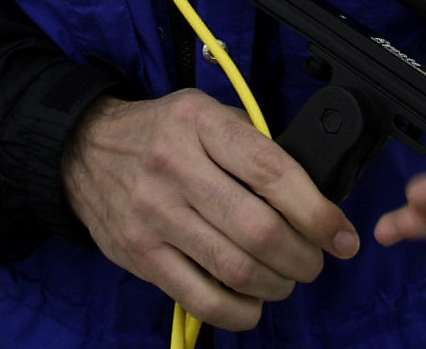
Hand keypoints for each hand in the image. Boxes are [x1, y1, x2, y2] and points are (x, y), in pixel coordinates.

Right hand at [62, 90, 358, 331]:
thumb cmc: (160, 133)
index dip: (317, 212)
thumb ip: (254, 145)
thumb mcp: (205, 113)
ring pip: (235, 269)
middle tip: (313, 260)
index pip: (272, 172)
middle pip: (259, 229)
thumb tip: (314, 195)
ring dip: (277, 285)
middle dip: (304, 256)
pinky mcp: (141, 255)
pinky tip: (252, 300)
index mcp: (199, 124)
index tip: (341, 235)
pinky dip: (240, 311)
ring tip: (285, 278)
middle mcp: (174, 167)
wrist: (83, 150)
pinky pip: (202, 299)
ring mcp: (154, 215)